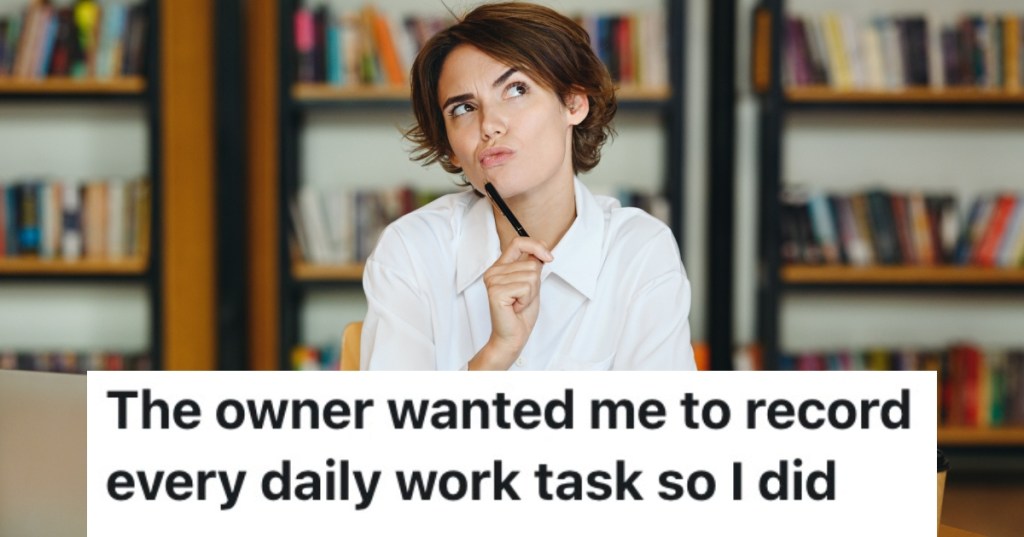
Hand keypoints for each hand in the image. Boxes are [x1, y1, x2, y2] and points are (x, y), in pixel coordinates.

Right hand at [469, 237, 552, 369]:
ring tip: (519, 303)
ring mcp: (493, 281)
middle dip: (535, 284)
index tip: (548, 257)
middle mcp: (493, 272)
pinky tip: (516, 307)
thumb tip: (542, 249)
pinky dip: (527, 299)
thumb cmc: (520, 313)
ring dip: (531, 293)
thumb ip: (532, 265)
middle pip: (530, 264)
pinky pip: (525, 287)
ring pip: (530, 276)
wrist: (512, 336)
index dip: (536, 246)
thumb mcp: (531, 284)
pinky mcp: (496, 292)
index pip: (518, 243)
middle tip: (523, 298)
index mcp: (499, 267)